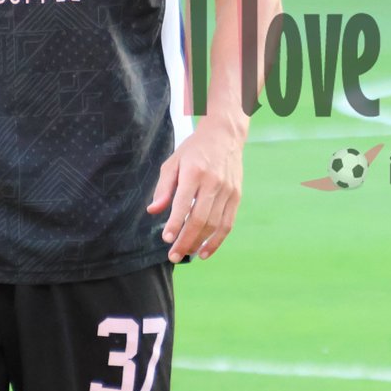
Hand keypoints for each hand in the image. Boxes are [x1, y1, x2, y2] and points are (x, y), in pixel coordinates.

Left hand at [146, 118, 243, 261]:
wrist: (225, 135)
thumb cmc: (194, 150)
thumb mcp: (173, 163)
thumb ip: (163, 188)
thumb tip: (153, 211)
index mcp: (194, 172)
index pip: (184, 202)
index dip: (175, 223)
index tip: (166, 238)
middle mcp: (213, 182)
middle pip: (200, 218)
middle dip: (186, 240)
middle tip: (173, 256)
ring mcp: (227, 190)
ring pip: (214, 224)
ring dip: (199, 243)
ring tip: (186, 254)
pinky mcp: (236, 196)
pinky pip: (228, 223)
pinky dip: (217, 240)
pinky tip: (205, 252)